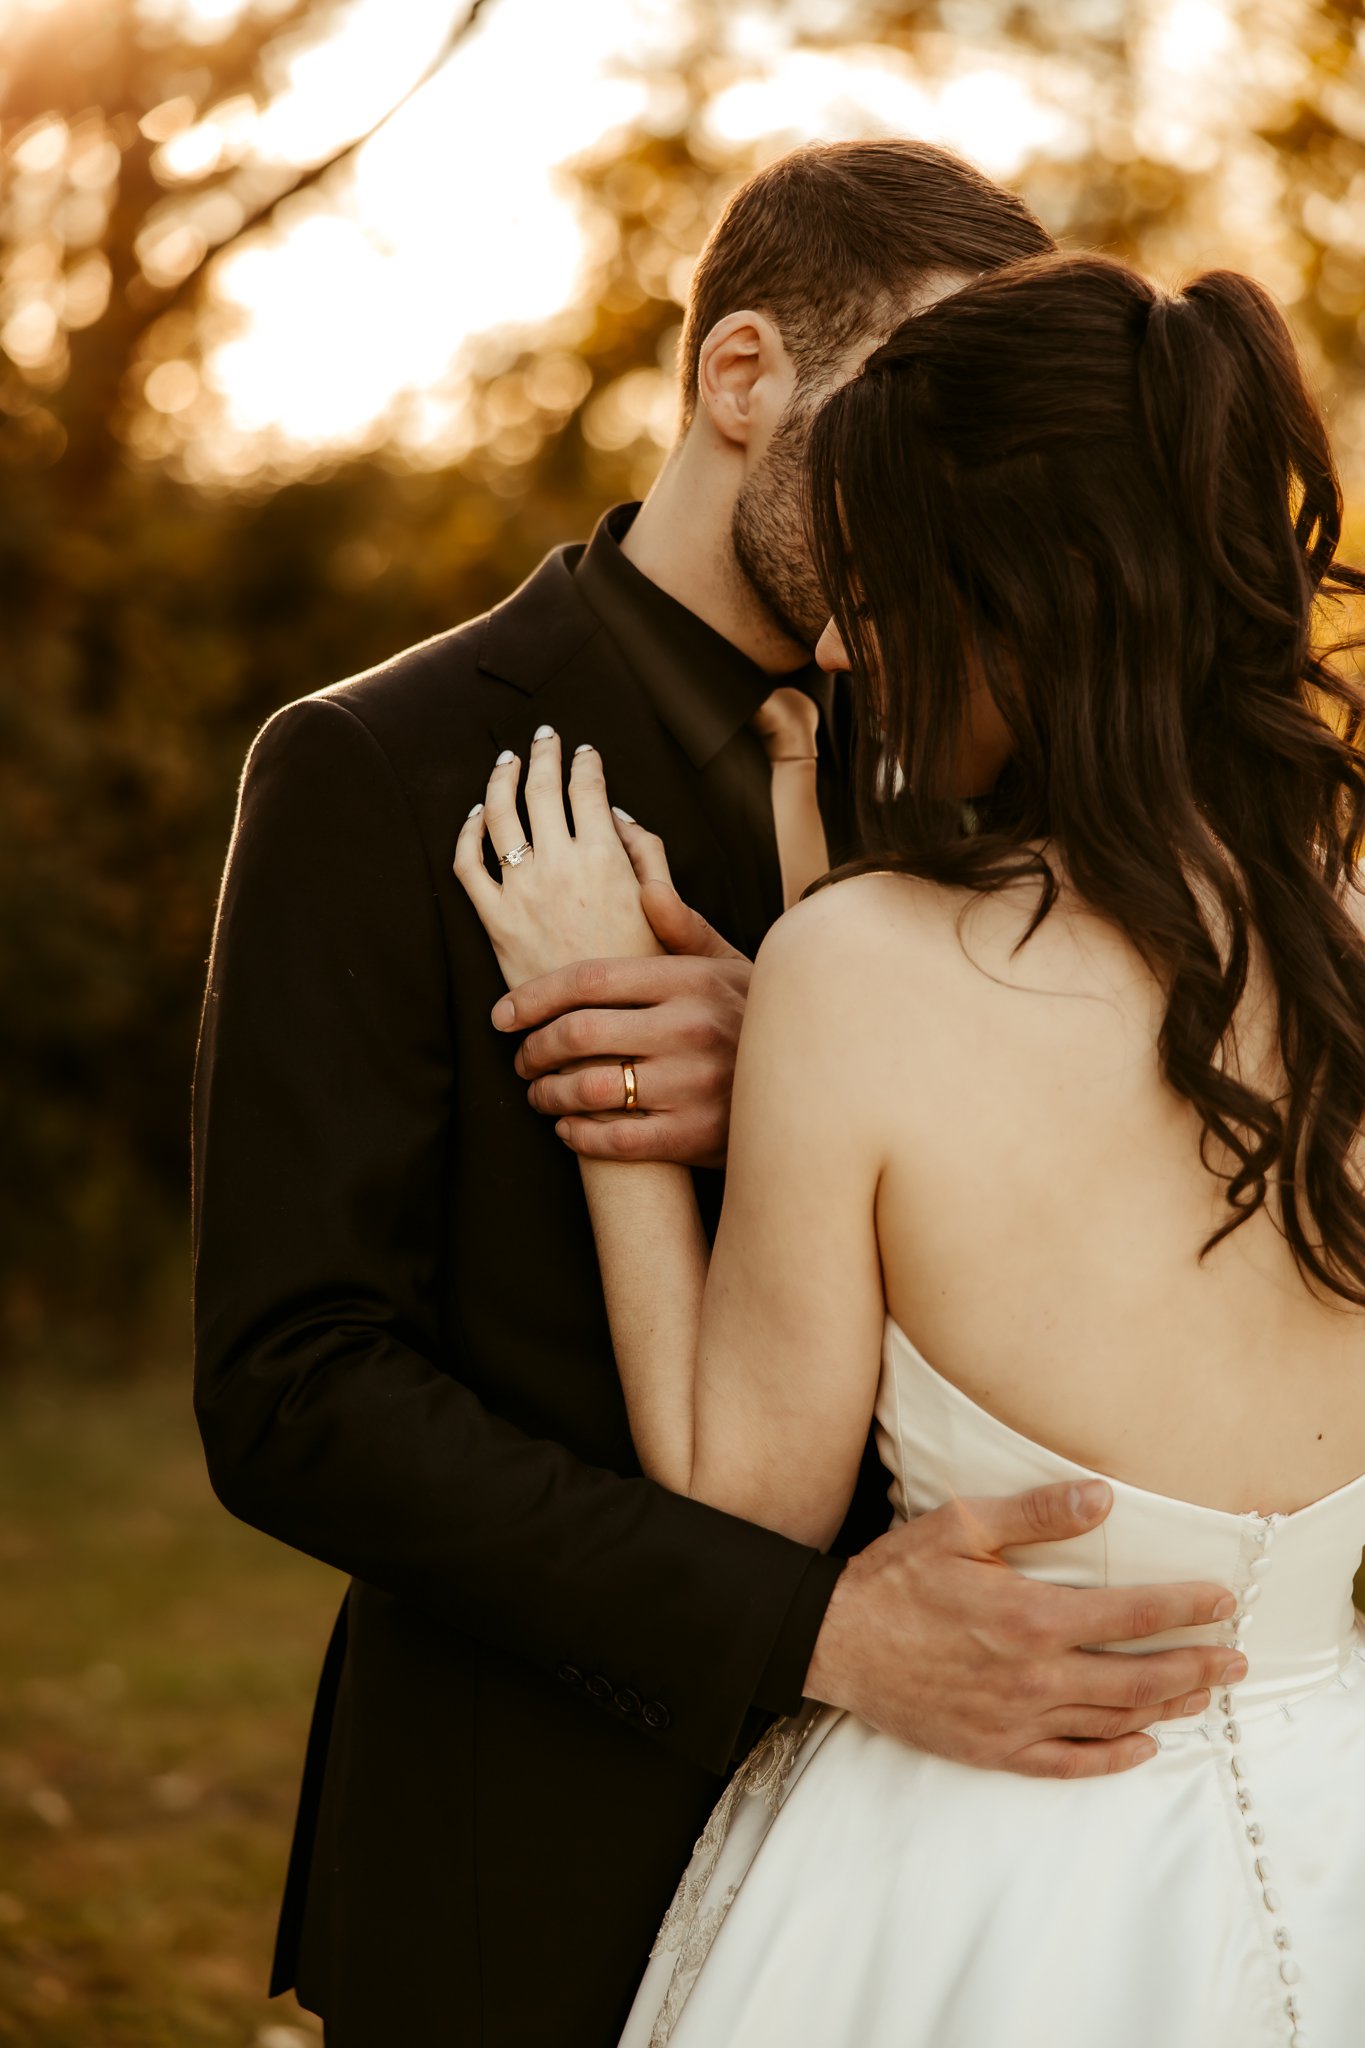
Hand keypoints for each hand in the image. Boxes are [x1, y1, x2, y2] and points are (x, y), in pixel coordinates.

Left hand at [453, 728, 660, 987]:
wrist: (609, 1029)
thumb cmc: (645, 971)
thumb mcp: (663, 905)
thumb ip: (645, 853)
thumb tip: (618, 814)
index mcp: (607, 858)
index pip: (589, 789)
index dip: (587, 763)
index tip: (586, 752)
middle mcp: (560, 866)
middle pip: (542, 788)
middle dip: (543, 754)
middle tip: (544, 737)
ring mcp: (522, 892)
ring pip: (499, 815)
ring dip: (502, 778)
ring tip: (507, 762)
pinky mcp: (495, 922)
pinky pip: (468, 865)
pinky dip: (467, 832)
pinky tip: (474, 817)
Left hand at [490, 886, 752, 1167]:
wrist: (815, 1085)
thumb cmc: (757, 1018)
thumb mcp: (730, 965)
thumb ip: (683, 928)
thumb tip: (645, 887)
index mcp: (687, 980)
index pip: (589, 980)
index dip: (534, 997)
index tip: (502, 1013)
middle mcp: (687, 1028)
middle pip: (577, 1034)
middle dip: (534, 1048)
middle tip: (522, 1058)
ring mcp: (690, 1085)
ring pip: (588, 1089)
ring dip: (548, 1094)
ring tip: (539, 1093)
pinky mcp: (692, 1136)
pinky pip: (614, 1140)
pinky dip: (579, 1135)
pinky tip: (569, 1128)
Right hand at [804, 1480, 1243, 1778]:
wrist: (835, 1641)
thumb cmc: (896, 1578)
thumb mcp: (961, 1526)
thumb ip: (1037, 1513)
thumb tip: (1103, 1496)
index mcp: (1031, 1617)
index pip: (1131, 1614)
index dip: (1185, 1608)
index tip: (1224, 1601)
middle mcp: (1034, 1675)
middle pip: (1138, 1677)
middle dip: (1196, 1666)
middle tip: (1237, 1660)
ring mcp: (1016, 1719)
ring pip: (1112, 1721)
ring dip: (1167, 1708)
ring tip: (1202, 1694)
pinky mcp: (994, 1749)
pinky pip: (1068, 1762)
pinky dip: (1113, 1758)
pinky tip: (1141, 1747)